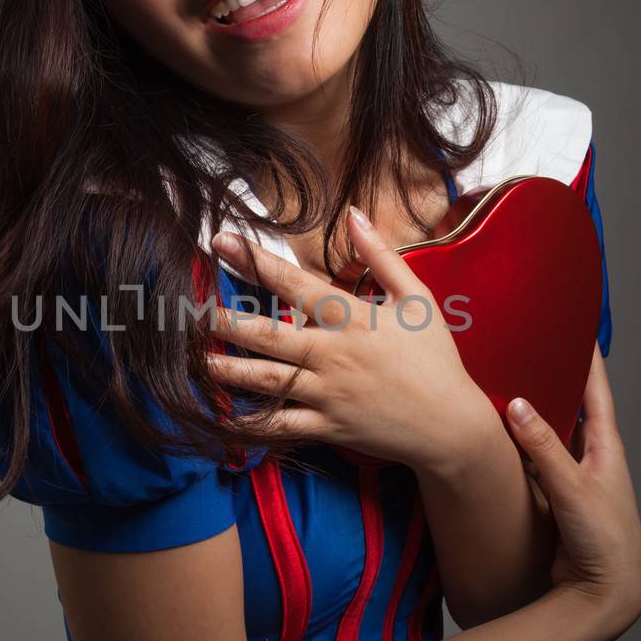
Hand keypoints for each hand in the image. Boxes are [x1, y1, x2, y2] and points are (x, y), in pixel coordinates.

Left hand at [207, 206, 492, 473]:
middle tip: (190, 309)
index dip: (255, 262)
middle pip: (268, 334)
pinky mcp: (327, 427)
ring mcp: (328, 394)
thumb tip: (353, 214)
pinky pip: (281, 426)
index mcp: (354, 318)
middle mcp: (334, 355)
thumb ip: (381, 257)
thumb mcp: (418, 299)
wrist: (450, 425)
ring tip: (195, 357)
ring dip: (227, 368)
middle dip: (225, 321)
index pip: (295, 285)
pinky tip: (224, 414)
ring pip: (267, 380)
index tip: (222, 241)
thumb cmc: (435, 358)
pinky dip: (251, 422)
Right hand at [507, 343, 640, 634]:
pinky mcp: (556, 499)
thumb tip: (516, 403)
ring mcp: (573, 478)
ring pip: (550, 434)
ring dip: (532, 412)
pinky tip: (499, 436)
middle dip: (551, 378)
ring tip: (506, 383)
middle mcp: (591, 458)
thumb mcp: (572, 488)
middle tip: (526, 349)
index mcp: (606, 448)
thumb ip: (543, 447)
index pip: (595, 390)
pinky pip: (535, 461)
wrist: (606, 595)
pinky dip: (521, 446)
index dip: (586, 358)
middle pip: (570, 407)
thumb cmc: (603, 540)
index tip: (572, 324)